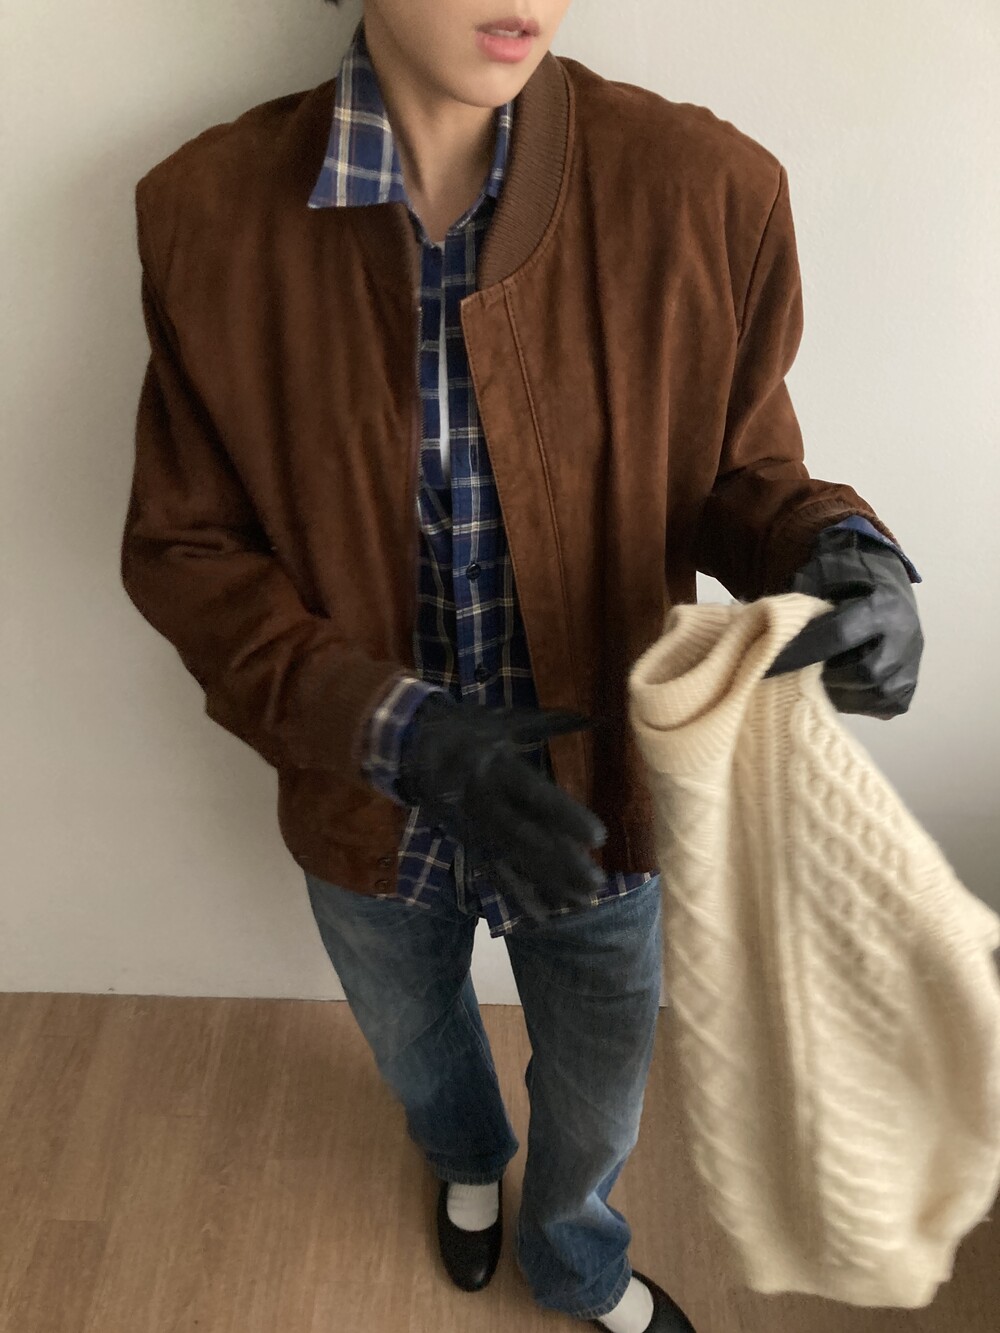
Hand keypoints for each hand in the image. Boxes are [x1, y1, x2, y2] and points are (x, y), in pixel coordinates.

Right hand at [398, 695, 606, 919]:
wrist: (412, 746)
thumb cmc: (469, 730)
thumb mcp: (507, 720)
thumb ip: (552, 723)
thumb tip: (596, 719)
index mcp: (497, 768)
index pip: (536, 797)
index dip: (566, 818)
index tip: (599, 837)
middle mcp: (486, 803)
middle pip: (528, 840)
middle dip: (563, 865)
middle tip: (598, 883)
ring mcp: (475, 828)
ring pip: (514, 863)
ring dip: (548, 886)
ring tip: (583, 904)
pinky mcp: (468, 844)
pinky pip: (493, 875)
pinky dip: (517, 898)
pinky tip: (542, 917)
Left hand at [765, 528, 922, 717]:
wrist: (883, 575)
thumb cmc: (845, 575)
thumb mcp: (821, 577)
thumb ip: (805, 609)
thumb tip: (774, 641)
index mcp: (883, 604)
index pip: (839, 635)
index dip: (801, 652)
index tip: (768, 664)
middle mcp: (906, 635)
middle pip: (862, 672)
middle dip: (824, 676)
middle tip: (798, 674)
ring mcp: (912, 662)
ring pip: (875, 693)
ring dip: (840, 692)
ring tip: (816, 681)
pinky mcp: (910, 682)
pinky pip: (885, 704)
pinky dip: (858, 701)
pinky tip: (839, 689)